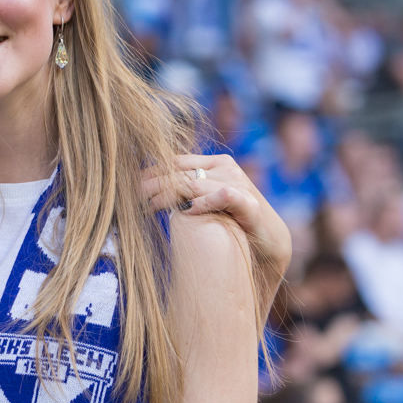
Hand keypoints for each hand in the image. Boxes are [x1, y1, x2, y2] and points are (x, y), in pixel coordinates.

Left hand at [143, 154, 290, 302]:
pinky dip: (203, 202)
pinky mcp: (249, 204)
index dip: (153, 172)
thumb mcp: (206, 200)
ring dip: (168, 196)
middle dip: (154, 184)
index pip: (176, 162)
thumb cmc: (232, 220)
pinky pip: (223, 196)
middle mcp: (227, 168)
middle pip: (181, 172)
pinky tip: (187, 211)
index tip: (133, 185)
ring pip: (194, 184)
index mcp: (216, 163)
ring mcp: (238, 184)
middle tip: (134, 196)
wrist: (269, 241)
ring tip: (149, 206)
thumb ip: (186, 190)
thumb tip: (149, 187)